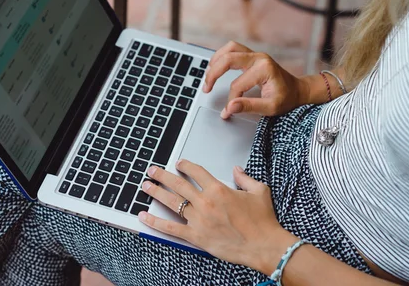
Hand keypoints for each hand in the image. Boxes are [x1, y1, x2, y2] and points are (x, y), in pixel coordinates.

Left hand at [138, 160, 297, 273]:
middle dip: (163, 175)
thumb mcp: (259, 191)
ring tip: (146, 186)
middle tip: (152, 170)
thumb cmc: (263, 221)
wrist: (264, 245)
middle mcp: (205, 203)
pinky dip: (155, 222)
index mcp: (219, 190)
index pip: (196, 171)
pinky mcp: (196, 237)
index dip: (185, 165)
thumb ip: (245, 178)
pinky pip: (171, 228)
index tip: (179, 163)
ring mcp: (199, 220)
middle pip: (178, 184)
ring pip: (172, 202)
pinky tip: (144, 216)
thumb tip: (236, 170)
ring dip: (156, 193)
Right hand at [203, 41, 308, 117]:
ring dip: (216, 60)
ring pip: (230, 48)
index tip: (228, 111)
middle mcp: (259, 58)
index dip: (231, 99)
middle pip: (229, 59)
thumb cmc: (286, 98)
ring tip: (208, 75)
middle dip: (214, 74)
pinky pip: (233, 49)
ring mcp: (256, 55)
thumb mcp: (271, 107)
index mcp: (264, 69)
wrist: (297, 90)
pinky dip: (222, 56)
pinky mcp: (253, 56)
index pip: (238, 84)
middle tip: (206, 88)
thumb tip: (229, 107)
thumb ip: (249, 106)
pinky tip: (216, 66)